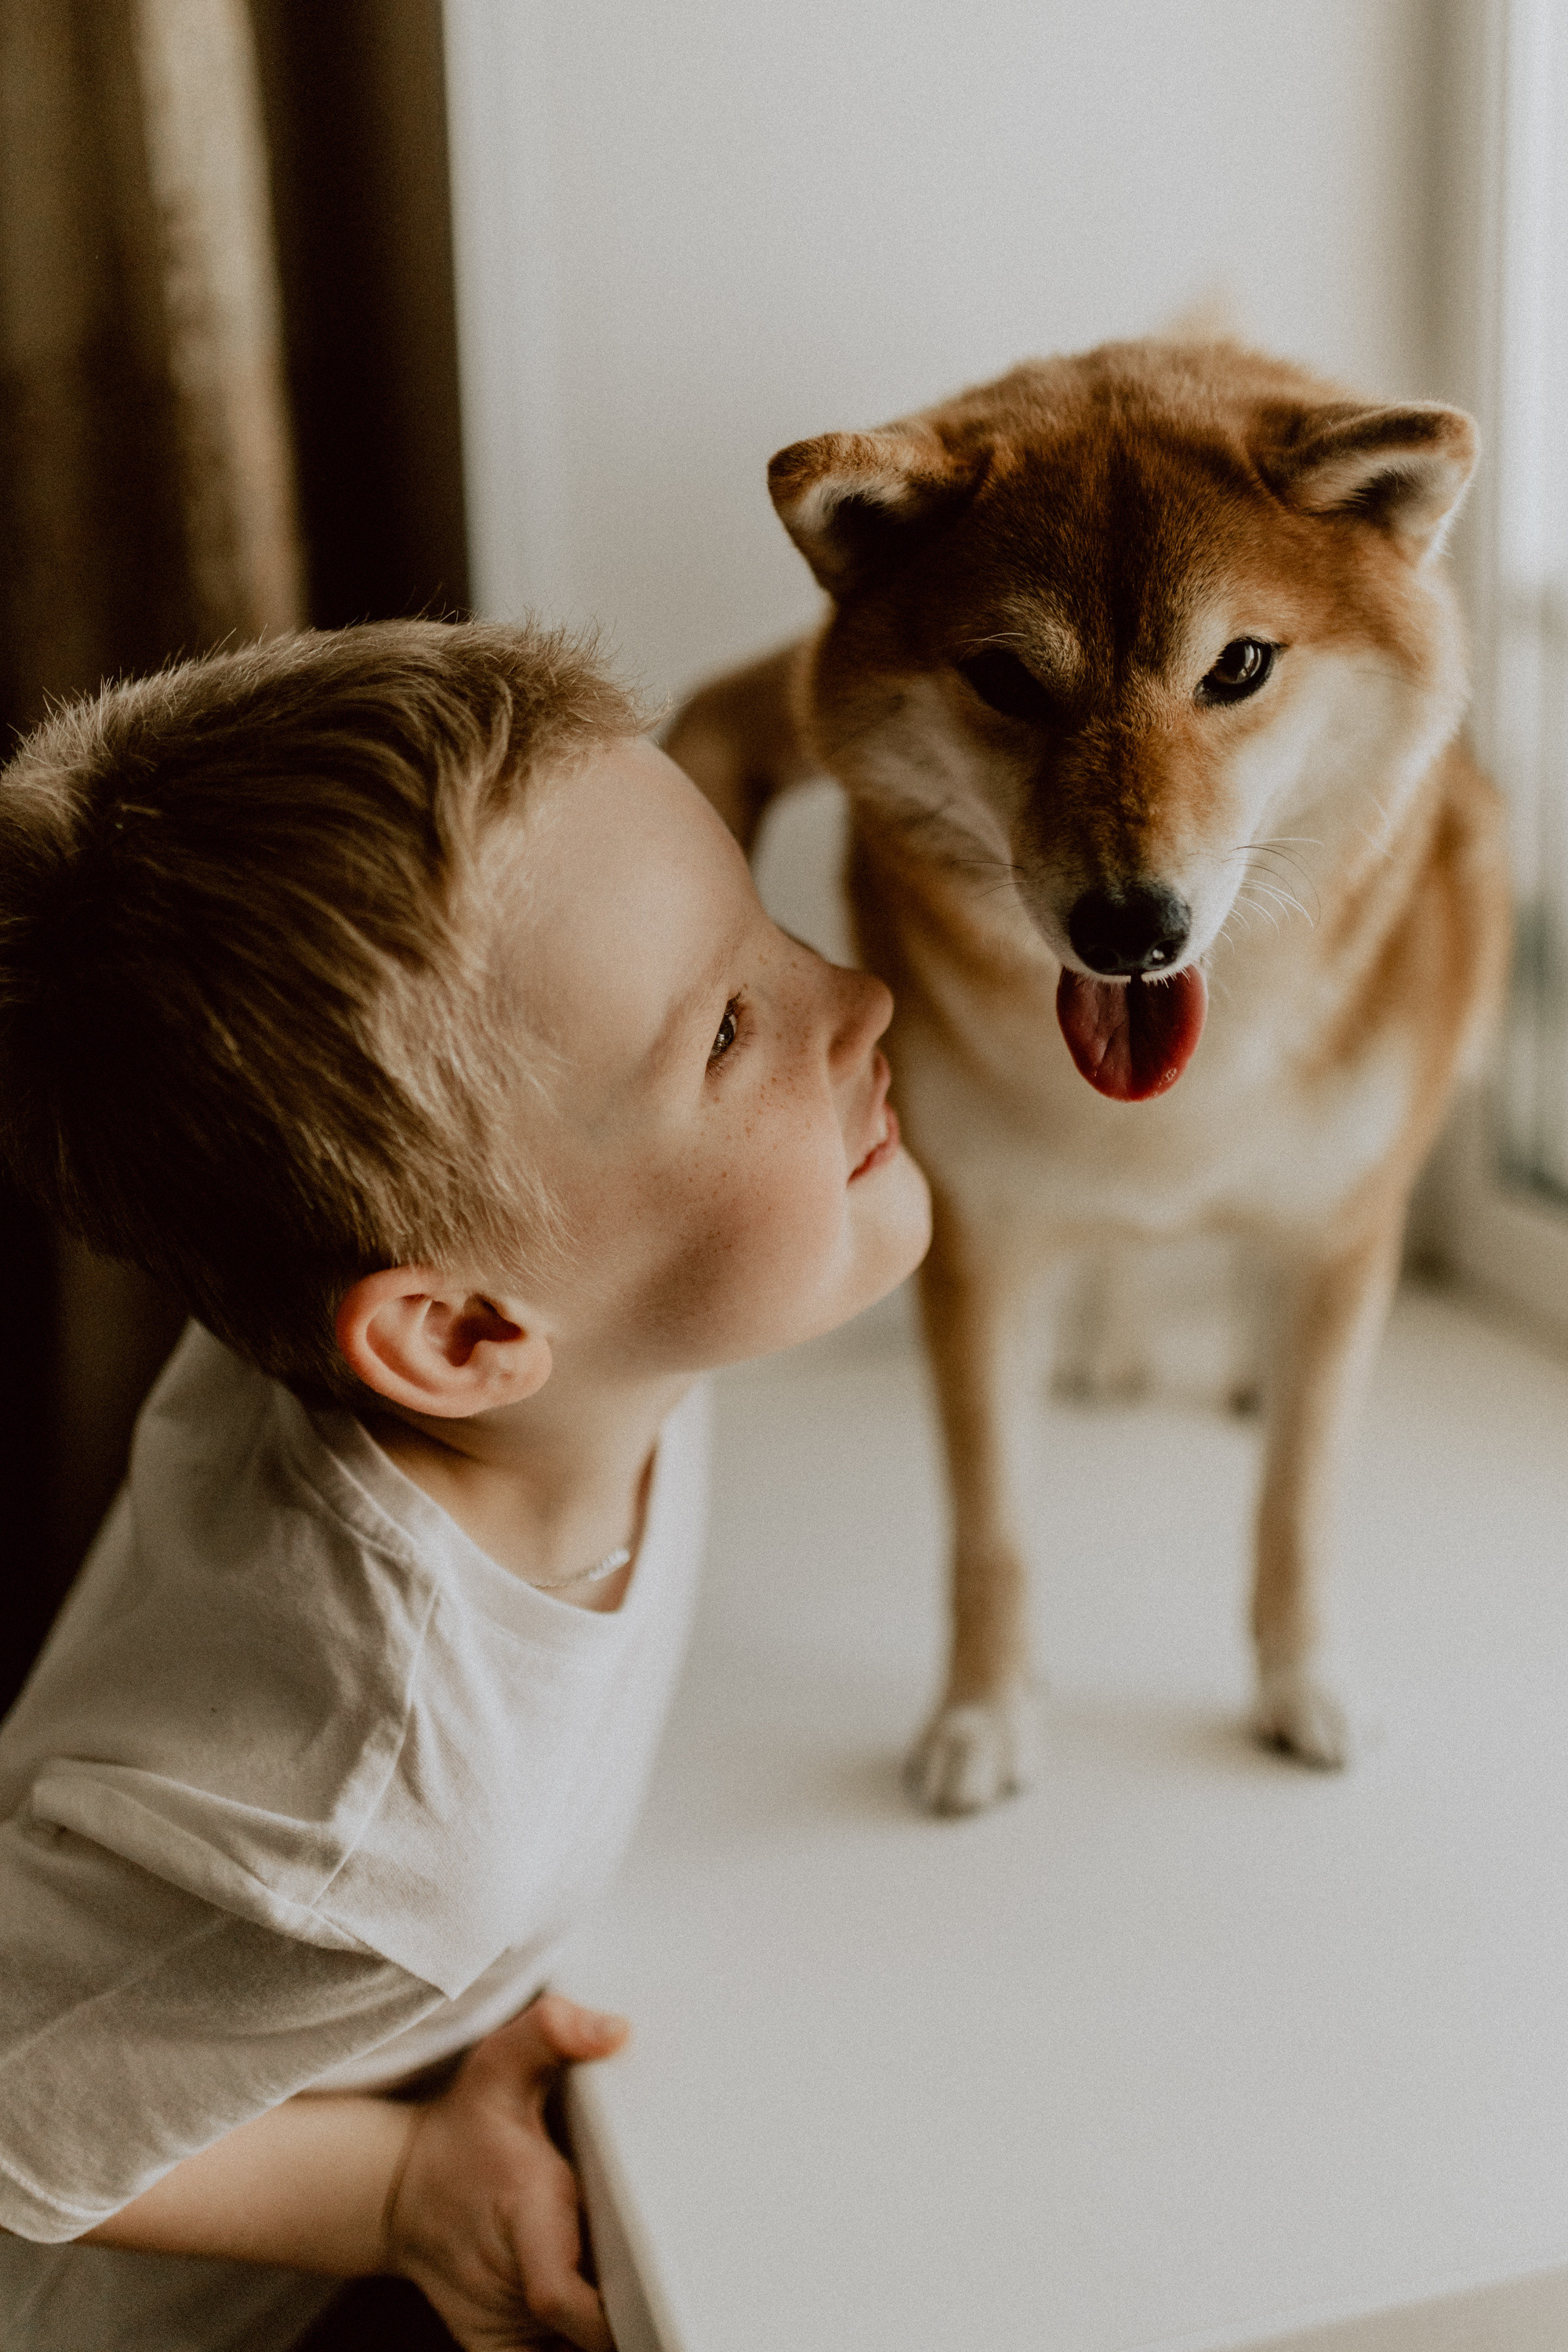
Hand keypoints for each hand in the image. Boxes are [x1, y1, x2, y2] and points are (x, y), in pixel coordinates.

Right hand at [385, 1991, 629, 2350]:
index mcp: (526, 2218)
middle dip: (636, 2318)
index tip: (655, 2297)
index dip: (604, 2314)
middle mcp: (516, 2285)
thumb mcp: (498, 2064)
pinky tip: (620, 2317)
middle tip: (676, 2295)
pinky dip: (587, 2339)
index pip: (559, 2294)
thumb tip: (615, 2030)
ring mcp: (508, 2328)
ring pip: (578, 2346)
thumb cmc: (464, 2127)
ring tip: (653, 2298)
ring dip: (619, 2328)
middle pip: (589, 2333)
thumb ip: (552, 2033)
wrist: (400, 2191)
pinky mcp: (505, 2349)